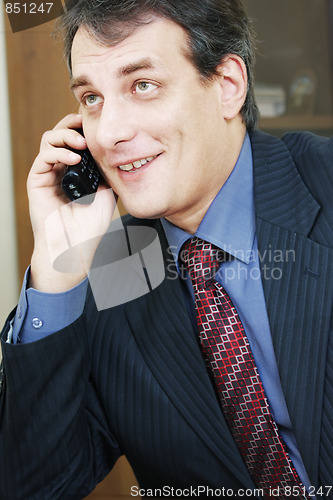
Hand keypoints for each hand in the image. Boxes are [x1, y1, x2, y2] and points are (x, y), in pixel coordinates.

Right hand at [28, 113, 115, 291]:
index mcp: (75, 171)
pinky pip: (43, 157)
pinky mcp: (37, 181)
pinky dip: (58, 153)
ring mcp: (47, 174)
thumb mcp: (108, 195)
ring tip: (81, 143)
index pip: (76, 141)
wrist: (75, 248)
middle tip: (85, 125)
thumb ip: (108, 174)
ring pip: (49, 140)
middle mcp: (60, 170)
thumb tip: (115, 154)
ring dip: (65, 135)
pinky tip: (74, 159)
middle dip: (72, 124)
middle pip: (60, 134)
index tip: (98, 126)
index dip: (83, 129)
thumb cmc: (90, 228)